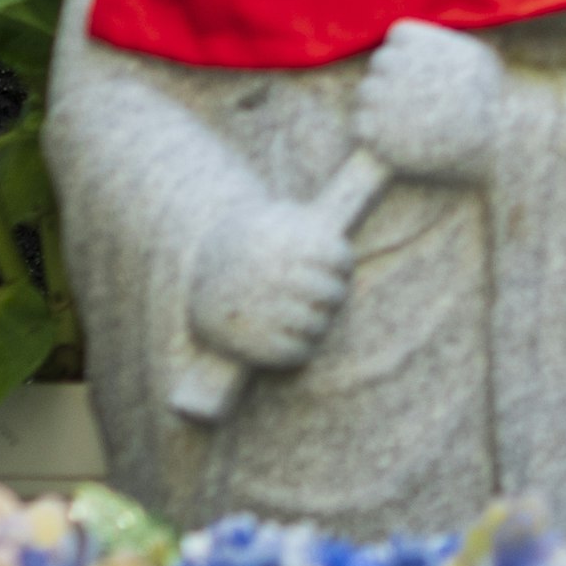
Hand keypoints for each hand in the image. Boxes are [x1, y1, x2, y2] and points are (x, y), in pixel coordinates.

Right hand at [187, 197, 351, 371]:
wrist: (200, 269)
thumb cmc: (256, 239)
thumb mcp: (283, 216)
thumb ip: (318, 224)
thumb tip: (365, 212)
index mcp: (283, 245)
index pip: (338, 259)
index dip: (342, 265)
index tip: (337, 266)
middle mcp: (274, 279)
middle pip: (332, 295)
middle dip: (333, 295)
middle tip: (327, 294)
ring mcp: (263, 314)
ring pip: (318, 325)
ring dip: (320, 321)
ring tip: (310, 312)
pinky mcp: (254, 346)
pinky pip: (297, 353)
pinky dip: (304, 346)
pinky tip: (297, 333)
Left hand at [356, 21, 505, 185]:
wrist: (495, 139)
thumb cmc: (493, 97)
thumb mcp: (476, 53)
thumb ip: (445, 43)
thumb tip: (428, 42)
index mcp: (419, 41)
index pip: (397, 36)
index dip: (408, 53)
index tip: (421, 70)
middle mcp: (396, 64)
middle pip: (379, 63)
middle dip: (393, 78)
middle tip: (413, 99)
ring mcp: (382, 97)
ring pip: (365, 93)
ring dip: (380, 104)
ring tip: (406, 120)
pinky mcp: (374, 130)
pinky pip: (359, 122)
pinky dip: (373, 131)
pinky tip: (396, 138)